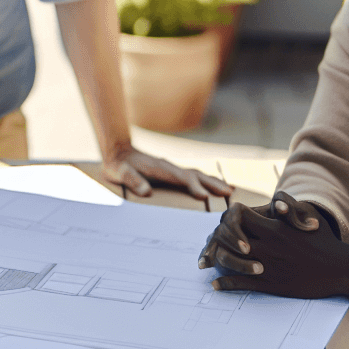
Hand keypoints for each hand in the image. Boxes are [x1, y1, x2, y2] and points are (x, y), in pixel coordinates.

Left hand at [102, 147, 234, 199]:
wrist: (118, 152)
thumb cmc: (119, 166)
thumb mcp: (121, 173)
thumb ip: (133, 180)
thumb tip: (146, 191)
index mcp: (160, 168)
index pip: (181, 178)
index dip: (194, 187)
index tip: (205, 197)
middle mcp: (170, 167)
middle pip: (195, 175)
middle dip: (212, 184)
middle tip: (229, 193)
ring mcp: (172, 169)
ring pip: (197, 174)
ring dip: (213, 181)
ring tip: (230, 190)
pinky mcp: (172, 172)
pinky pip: (193, 176)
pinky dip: (206, 180)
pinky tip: (214, 185)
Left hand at [197, 190, 348, 299]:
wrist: (339, 269)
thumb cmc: (324, 241)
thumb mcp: (307, 217)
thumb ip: (288, 208)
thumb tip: (275, 204)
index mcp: (274, 229)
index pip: (239, 218)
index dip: (229, 220)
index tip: (226, 223)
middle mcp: (267, 247)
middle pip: (229, 239)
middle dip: (218, 240)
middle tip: (211, 243)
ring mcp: (267, 267)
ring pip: (230, 262)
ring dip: (217, 262)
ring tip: (208, 263)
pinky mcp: (271, 284)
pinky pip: (241, 284)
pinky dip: (225, 284)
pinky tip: (216, 284)